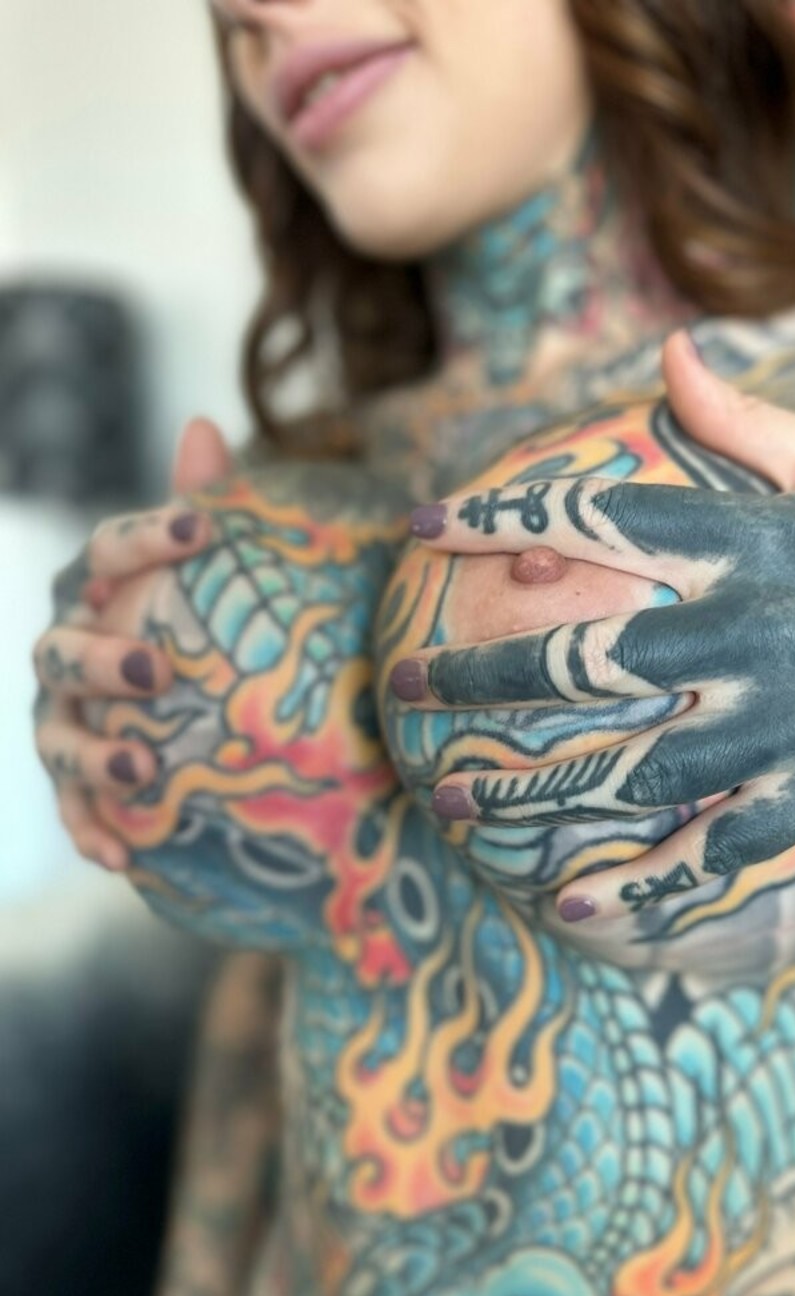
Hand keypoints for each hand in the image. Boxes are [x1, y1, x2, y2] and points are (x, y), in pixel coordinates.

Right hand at [32, 419, 229, 870]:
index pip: (107, 553)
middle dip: (100, 661)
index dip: (145, 537)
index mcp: (102, 594)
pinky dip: (92, 833)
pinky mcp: (79, 785)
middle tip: (158, 670)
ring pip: (60, 739)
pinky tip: (123, 859)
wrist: (200, 708)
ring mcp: (67, 722)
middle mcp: (70, 653)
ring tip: (141, 773)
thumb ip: (209, 507)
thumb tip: (202, 424)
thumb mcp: (220, 576)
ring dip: (94, 757)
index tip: (201, 526)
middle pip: (64, 652)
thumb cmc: (210, 626)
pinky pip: (75, 813)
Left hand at [390, 332, 794, 919]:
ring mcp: (784, 723)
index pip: (603, 517)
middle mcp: (758, 633)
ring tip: (449, 799)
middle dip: (485, 672)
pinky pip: (714, 850)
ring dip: (533, 789)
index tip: (418, 525)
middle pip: (593, 659)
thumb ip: (744, 420)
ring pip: (634, 768)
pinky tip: (571, 907)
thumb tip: (668, 350)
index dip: (501, 517)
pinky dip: (643, 886)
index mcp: (752, 544)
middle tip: (404, 682)